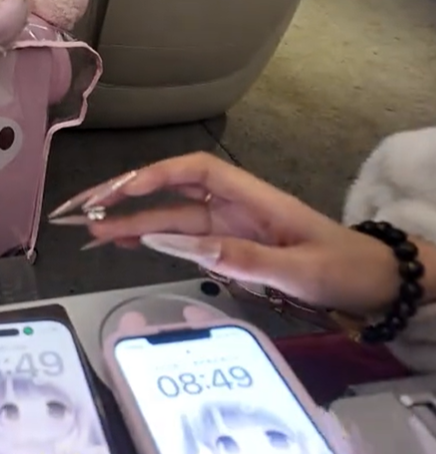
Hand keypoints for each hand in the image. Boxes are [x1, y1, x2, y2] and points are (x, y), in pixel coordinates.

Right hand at [49, 152, 406, 315]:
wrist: (372, 282)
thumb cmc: (343, 268)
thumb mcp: (302, 269)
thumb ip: (248, 259)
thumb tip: (190, 249)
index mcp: (252, 197)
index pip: (194, 171)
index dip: (154, 175)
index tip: (119, 190)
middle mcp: (231, 205)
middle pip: (169, 190)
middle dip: (123, 195)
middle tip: (80, 209)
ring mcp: (224, 225)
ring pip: (166, 216)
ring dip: (126, 220)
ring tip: (86, 232)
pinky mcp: (222, 245)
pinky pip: (177, 237)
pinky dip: (146, 238)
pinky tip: (117, 242)